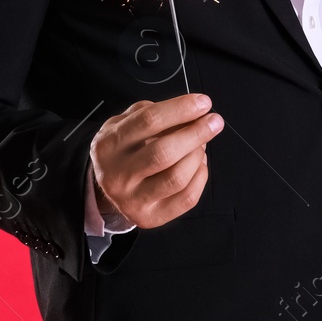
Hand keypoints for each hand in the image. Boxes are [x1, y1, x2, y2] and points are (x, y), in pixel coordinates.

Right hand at [88, 93, 222, 228]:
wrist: (107, 187)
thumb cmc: (122, 149)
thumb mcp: (124, 123)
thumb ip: (152, 112)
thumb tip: (190, 111)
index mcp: (109, 145)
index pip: (149, 121)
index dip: (181, 109)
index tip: (203, 103)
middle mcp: (118, 175)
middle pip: (164, 152)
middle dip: (196, 133)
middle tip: (214, 121)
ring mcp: (133, 200)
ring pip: (177, 177)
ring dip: (197, 155)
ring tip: (201, 144)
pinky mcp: (151, 217)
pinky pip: (187, 198)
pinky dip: (200, 176)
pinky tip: (199, 164)